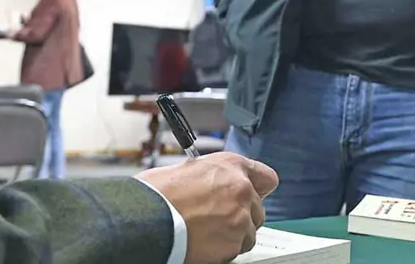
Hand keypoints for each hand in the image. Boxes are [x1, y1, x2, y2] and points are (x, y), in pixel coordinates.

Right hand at [137, 152, 277, 263]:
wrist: (148, 218)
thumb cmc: (158, 193)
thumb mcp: (189, 169)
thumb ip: (214, 177)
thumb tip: (218, 186)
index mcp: (231, 165)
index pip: (266, 178)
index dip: (257, 190)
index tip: (251, 197)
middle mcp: (241, 189)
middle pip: (258, 210)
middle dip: (242, 216)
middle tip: (217, 219)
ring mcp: (240, 217)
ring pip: (249, 233)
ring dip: (233, 235)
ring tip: (207, 232)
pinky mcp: (234, 243)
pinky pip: (236, 250)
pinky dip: (223, 250)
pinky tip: (203, 242)